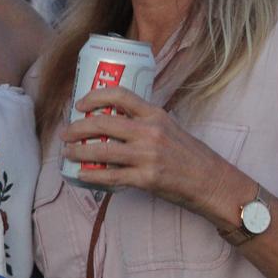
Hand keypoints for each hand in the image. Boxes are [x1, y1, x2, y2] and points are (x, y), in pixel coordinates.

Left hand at [61, 87, 237, 218]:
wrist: (212, 181)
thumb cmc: (190, 154)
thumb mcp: (170, 127)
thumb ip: (145, 121)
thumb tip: (114, 119)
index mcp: (155, 114)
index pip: (119, 95)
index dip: (94, 96)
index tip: (79, 104)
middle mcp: (150, 131)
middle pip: (102, 122)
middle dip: (77, 128)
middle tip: (66, 133)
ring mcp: (147, 156)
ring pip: (101, 150)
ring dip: (78, 151)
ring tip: (67, 153)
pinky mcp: (146, 179)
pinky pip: (111, 176)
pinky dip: (92, 175)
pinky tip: (82, 174)